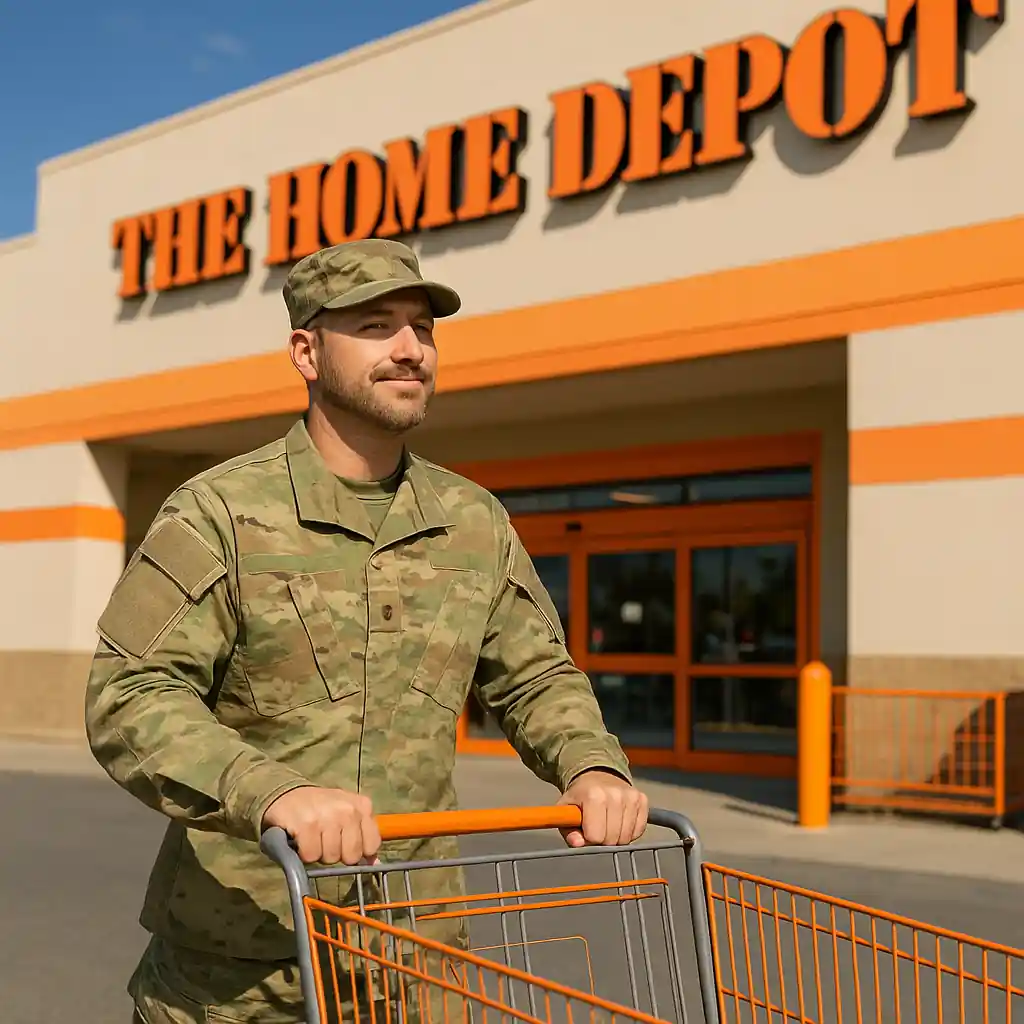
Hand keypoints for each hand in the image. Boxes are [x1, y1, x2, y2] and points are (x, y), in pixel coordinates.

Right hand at [262, 787, 381, 865]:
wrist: (287, 794)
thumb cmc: (320, 808)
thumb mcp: (347, 815)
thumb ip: (362, 836)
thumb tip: (375, 863)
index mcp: (362, 806)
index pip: (372, 845)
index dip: (357, 851)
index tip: (344, 843)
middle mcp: (348, 809)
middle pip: (351, 856)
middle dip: (337, 854)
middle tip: (325, 840)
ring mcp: (328, 816)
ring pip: (330, 858)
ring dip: (319, 853)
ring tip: (313, 837)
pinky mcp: (306, 825)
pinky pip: (311, 856)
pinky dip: (304, 853)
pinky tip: (302, 839)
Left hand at [556, 769, 648, 847]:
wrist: (598, 777)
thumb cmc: (581, 798)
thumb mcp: (566, 812)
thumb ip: (569, 830)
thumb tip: (577, 843)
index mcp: (593, 796)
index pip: (596, 836)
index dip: (589, 838)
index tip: (586, 829)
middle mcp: (615, 794)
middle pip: (612, 839)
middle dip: (603, 840)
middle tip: (597, 827)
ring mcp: (631, 796)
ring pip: (626, 837)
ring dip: (616, 837)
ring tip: (607, 824)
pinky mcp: (642, 799)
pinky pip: (639, 830)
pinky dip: (629, 832)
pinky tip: (620, 821)